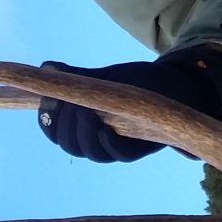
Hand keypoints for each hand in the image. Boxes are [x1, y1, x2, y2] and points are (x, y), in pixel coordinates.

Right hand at [33, 56, 221, 162]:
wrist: (176, 88)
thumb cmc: (138, 85)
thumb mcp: (106, 79)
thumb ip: (78, 78)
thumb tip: (46, 68)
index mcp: (84, 126)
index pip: (55, 132)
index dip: (48, 120)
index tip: (48, 101)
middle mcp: (98, 140)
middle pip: (70, 144)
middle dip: (64, 125)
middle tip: (68, 103)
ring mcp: (118, 146)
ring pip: (91, 151)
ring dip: (83, 134)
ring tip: (84, 111)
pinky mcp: (139, 148)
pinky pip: (119, 154)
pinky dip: (108, 143)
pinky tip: (105, 129)